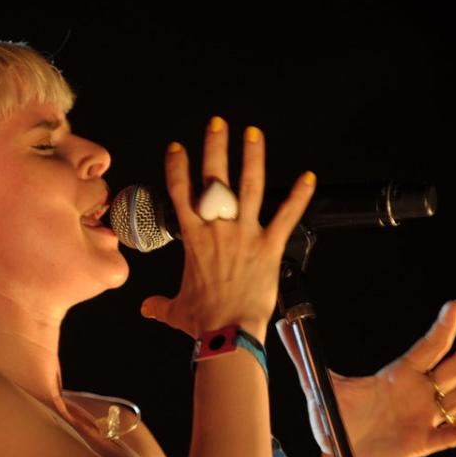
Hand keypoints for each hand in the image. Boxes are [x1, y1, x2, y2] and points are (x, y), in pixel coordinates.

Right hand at [141, 118, 315, 340]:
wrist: (228, 333)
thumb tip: (146, 308)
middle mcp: (218, 229)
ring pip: (250, 187)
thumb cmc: (202, 321)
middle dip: (215, 147)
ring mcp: (245, 234)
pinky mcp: (269, 246)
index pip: (179, 193)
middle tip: (217, 123)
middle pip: (213, 179)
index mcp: (193, 239)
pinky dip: (299, 196)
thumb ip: (159, 305)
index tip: (178, 148)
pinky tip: (309, 177)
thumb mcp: (175, 310)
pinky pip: (287, 216)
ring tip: (253, 133)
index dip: (177, 167)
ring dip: (252, 158)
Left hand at [281, 300, 455, 456]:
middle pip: (450, 368)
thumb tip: (284, 325)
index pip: (424, 348)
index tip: (454, 307)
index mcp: (397, 376)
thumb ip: (303, 356)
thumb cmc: (337, 421)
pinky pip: (445, 438)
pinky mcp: (419, 443)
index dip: (441, 329)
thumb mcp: (318, 386)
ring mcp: (421, 418)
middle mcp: (415, 393)